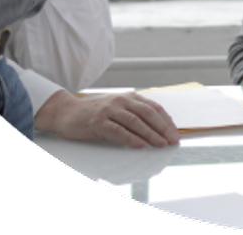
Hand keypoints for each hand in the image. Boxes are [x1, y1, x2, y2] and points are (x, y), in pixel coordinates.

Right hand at [35, 90, 179, 147]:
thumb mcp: (117, 111)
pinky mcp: (98, 122)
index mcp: (128, 98)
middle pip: (147, 113)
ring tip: (161, 144)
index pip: (153, 108)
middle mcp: (121, 101)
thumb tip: (156, 130)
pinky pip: (117, 130)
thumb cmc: (95, 114)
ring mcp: (109, 110)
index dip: (166, 120)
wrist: (67, 112)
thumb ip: (133, 116)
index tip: (176, 133)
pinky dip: (130, 138)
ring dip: (150, 134)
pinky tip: (140, 145)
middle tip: (173, 141)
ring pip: (135, 122)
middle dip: (163, 128)